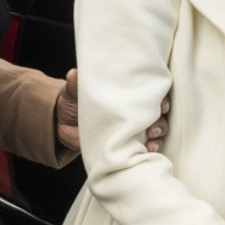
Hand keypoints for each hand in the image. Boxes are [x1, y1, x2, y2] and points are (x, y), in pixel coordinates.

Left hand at [54, 69, 170, 152]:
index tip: (161, 105)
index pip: (150, 92)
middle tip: (152, 128)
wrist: (63, 126)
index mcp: (125, 94)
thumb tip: (74, 73)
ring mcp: (131, 127)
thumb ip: (75, 85)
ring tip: (150, 142)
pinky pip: (145, 146)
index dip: (161, 98)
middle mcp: (132, 110)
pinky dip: (151, 149)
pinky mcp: (126, 142)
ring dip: (158, 136)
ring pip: (156, 129)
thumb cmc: (73, 103)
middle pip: (157, 113)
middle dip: (160, 121)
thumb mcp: (74, 93)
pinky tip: (147, 151)